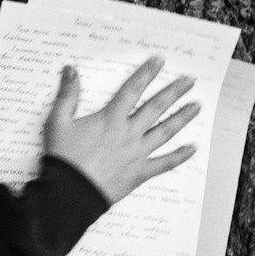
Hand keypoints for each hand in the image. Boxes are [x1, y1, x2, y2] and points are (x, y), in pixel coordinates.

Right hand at [44, 57, 200, 203]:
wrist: (69, 194)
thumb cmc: (64, 159)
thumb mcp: (58, 122)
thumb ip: (67, 95)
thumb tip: (71, 70)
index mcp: (110, 119)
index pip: (132, 90)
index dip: (146, 73)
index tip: (159, 61)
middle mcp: (128, 133)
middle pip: (156, 108)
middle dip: (174, 92)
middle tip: (190, 81)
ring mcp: (137, 153)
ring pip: (165, 132)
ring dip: (182, 118)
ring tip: (196, 106)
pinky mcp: (140, 173)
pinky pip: (165, 163)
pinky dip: (180, 156)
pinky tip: (192, 148)